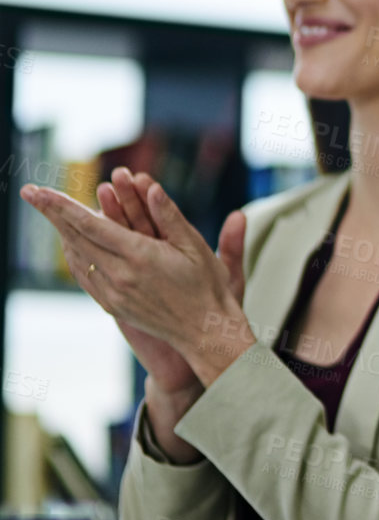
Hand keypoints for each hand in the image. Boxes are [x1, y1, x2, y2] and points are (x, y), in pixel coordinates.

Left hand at [21, 176, 253, 386]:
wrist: (205, 331)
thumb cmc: (207, 286)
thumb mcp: (196, 246)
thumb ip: (170, 216)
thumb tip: (152, 188)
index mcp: (140, 256)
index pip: (90, 225)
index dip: (61, 206)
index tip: (38, 190)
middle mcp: (120, 275)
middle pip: (75, 238)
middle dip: (51, 212)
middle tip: (29, 191)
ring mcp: (113, 293)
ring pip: (76, 257)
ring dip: (60, 232)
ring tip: (48, 212)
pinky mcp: (113, 305)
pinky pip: (84, 275)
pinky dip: (73, 254)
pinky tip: (71, 243)